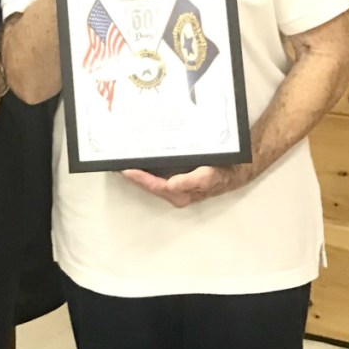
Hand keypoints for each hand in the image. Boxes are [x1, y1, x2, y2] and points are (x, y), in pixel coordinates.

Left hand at [120, 163, 251, 206]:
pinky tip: (136, 155)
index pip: (154, 186)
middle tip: (114, 160)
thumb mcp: (210, 175)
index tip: (126, 169)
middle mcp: (174, 191)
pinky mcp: (174, 178)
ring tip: (119, 157)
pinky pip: (155, 173)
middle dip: (131, 174)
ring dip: (135, 169)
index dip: (139, 178)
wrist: (234, 169)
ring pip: (149, 178)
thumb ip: (192, 181)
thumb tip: (172, 184)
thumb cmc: (221, 172)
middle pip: (147, 183)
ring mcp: (174, 184)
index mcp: (180, 193)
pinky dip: (144, 165)